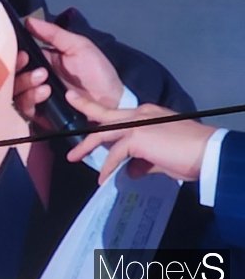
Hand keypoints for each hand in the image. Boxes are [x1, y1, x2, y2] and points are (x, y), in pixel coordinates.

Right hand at [12, 18, 123, 120]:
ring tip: (44, 81)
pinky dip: (31, 99)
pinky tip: (45, 93)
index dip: (14, 53)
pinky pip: (24, 108)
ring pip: (15, 90)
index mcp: (43, 60)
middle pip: (13, 73)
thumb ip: (53, 33)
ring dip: (26, 83)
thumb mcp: (78, 46)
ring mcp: (36, 96)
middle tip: (37, 69)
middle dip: (19, 69)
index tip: (21, 51)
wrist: (111, 101)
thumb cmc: (96, 71)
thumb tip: (28, 20)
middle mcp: (35, 77)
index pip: (19, 55)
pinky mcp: (40, 113)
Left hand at [65, 91, 214, 183]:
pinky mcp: (137, 138)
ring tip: (74, 157)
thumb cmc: (190, 154)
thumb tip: (129, 172)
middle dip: (86, 108)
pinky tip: (103, 178)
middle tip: (70, 99)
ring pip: (104, 132)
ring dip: (87, 146)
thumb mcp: (161, 157)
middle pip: (106, 114)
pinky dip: (108, 167)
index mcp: (147, 114)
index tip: (88, 114)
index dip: (102, 116)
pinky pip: (115, 154)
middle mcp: (140, 114)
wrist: (208, 153)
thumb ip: (142, 162)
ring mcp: (137, 124)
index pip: (119, 114)